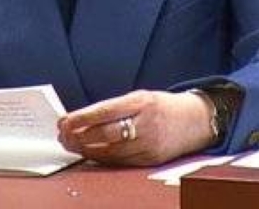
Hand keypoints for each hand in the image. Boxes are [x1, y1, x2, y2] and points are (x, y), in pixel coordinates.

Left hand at [56, 89, 215, 165]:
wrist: (195, 121)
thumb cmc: (161, 107)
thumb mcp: (140, 97)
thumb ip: (114, 107)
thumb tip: (81, 119)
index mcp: (141, 102)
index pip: (105, 111)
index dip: (81, 118)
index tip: (64, 121)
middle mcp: (146, 123)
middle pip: (105, 134)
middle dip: (79, 136)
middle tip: (63, 136)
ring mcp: (149, 144)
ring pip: (110, 151)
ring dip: (86, 149)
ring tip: (71, 145)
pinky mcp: (150, 160)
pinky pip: (120, 162)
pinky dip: (102, 158)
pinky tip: (89, 154)